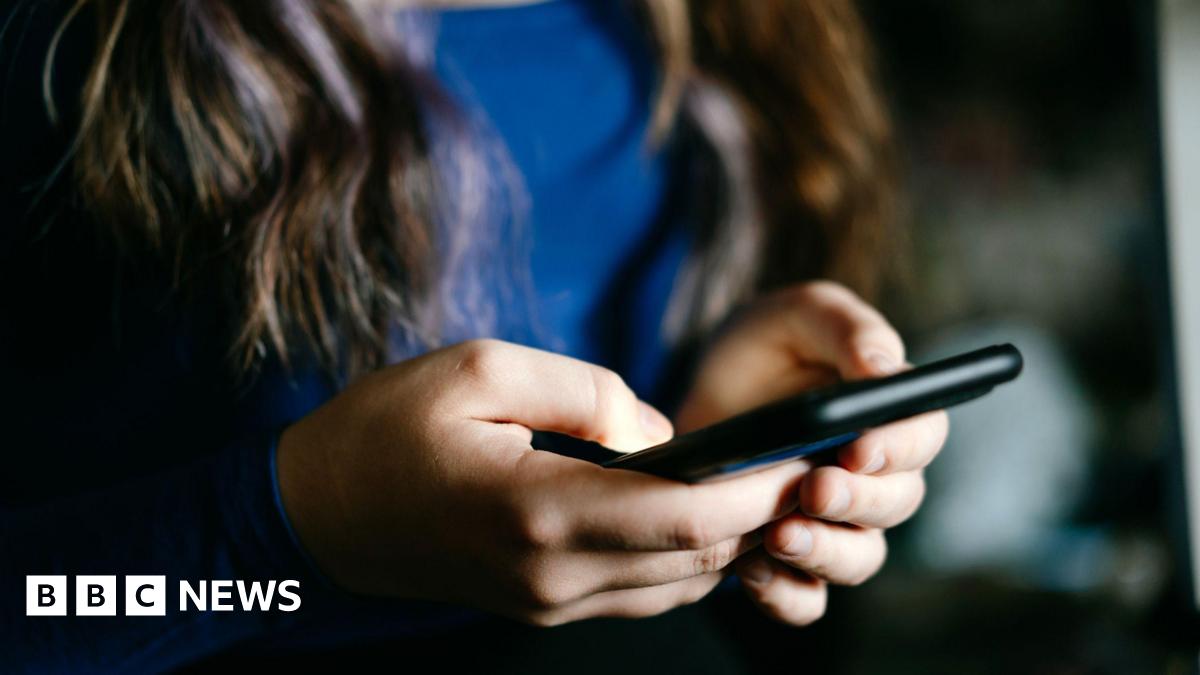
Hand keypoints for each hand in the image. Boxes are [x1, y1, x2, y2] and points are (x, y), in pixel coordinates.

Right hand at [277, 339, 809, 625]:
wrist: (315, 513)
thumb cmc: (385, 430)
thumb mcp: (479, 369)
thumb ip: (586, 392)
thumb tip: (662, 432)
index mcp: (538, 511)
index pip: (685, 517)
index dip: (758, 489)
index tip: (804, 453)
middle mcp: (552, 575)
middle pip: (695, 556)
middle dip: (761, 512)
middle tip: (804, 459)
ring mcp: (547, 602)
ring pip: (677, 583)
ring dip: (728, 538)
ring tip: (763, 482)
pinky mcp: (541, 605)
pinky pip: (641, 591)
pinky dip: (685, 556)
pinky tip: (699, 513)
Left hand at [675, 281, 948, 625]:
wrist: (699, 393)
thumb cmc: (764, 345)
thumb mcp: (797, 315)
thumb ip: (845, 328)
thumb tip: (884, 369)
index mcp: (890, 413)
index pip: (923, 435)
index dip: (899, 448)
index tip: (859, 448)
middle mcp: (873, 476)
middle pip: (897, 503)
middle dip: (857, 501)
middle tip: (814, 488)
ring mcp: (834, 523)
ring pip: (859, 558)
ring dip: (827, 554)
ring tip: (780, 536)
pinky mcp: (789, 558)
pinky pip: (805, 599)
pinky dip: (786, 594)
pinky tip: (753, 571)